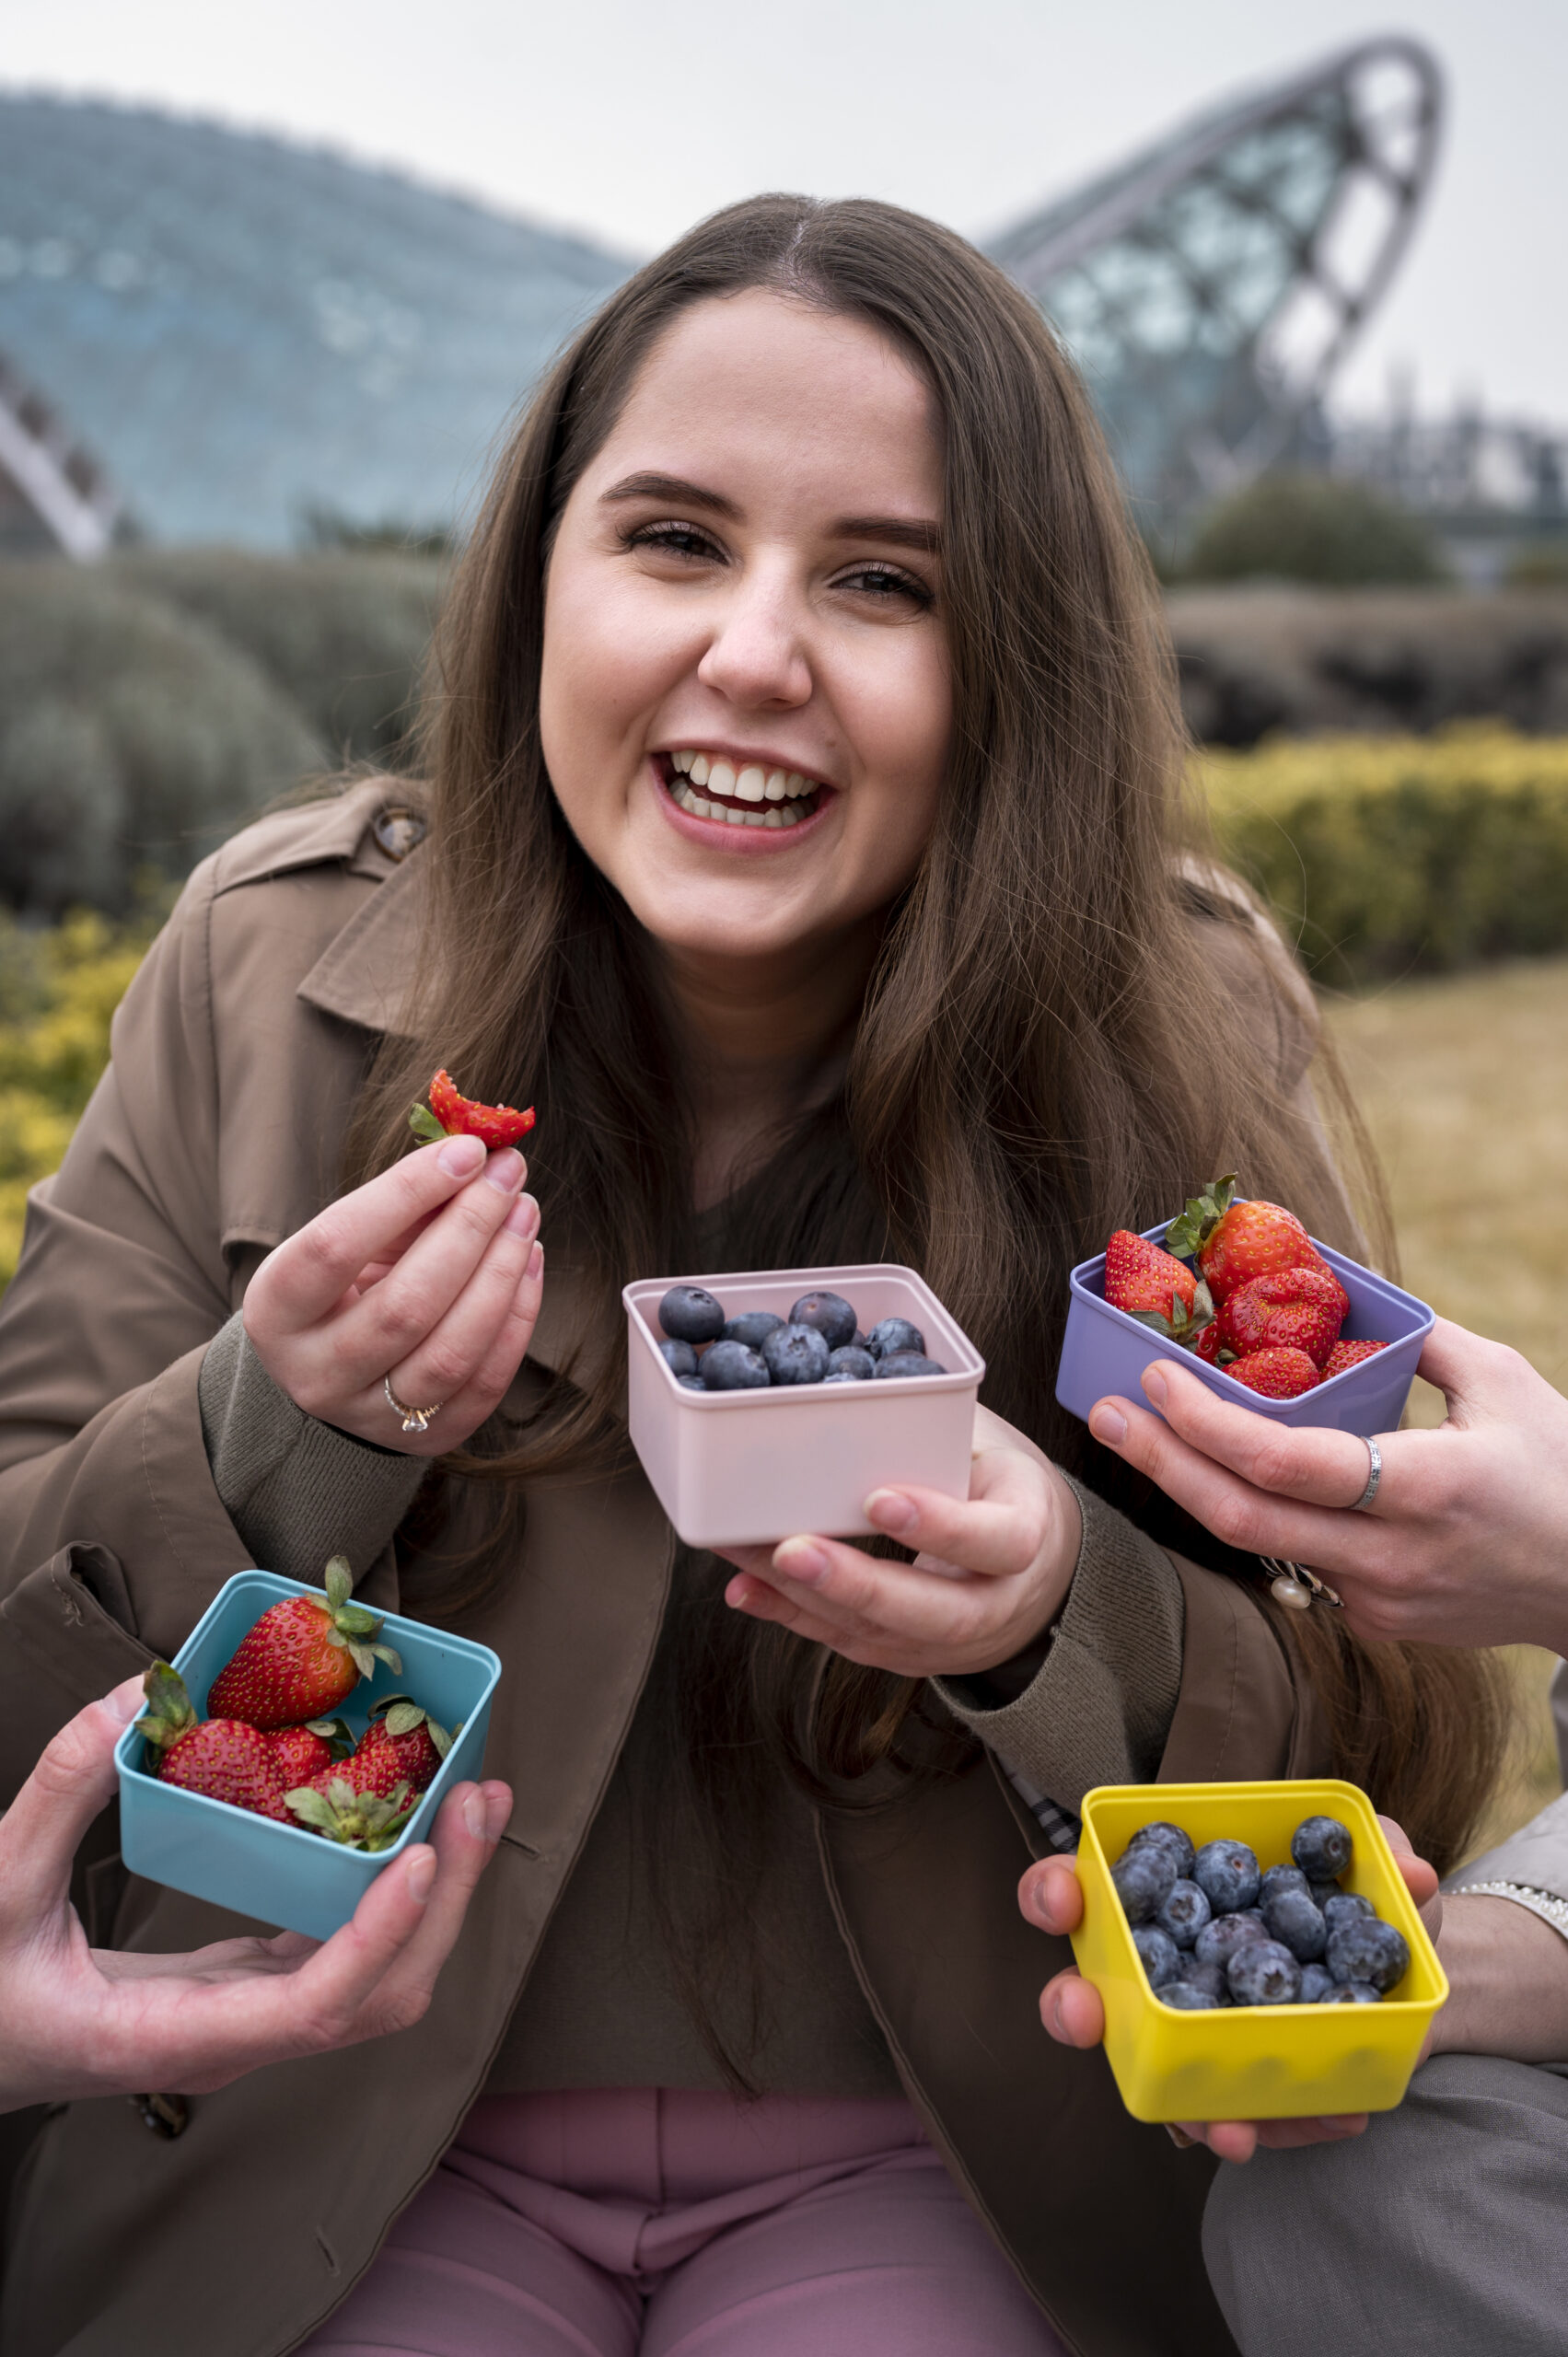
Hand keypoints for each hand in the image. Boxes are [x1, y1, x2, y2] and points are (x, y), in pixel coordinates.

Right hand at [0, 1680, 512, 2112]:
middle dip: (444, 1902)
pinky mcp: (243, 1986)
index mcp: (175, 2035)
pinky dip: (386, 1888)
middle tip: (479, 1799)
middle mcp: (231, 2039)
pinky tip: (402, 1824)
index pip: (313, 2009)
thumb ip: (60, 1792)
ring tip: (472, 1800)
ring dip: (434, 1893)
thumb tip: (138, 1697)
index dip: (379, 1938)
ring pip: (372, 1976)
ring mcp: (245, 2018)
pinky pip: (337, 1945)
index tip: (418, 1858)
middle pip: (377, 1996)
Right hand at [243, 1133, 543, 1454]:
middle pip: (405, 1305)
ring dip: (502, 1273)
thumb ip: (400, 1206)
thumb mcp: (344, 1244)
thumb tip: (477, 1160)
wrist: (327, 1378)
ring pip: (451, 1352)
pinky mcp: (428, 1437)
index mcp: (277, 1310)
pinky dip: (519, 1317)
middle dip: (470, 1230)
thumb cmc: (339, 1289)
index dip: (407, 1192)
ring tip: (524, 1214)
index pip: (336, 1245)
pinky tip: (528, 1262)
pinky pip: (486, 1382)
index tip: (466, 1150)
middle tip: (508, 1176)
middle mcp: (317, 1373)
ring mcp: (371, 1416)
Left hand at [717, 1406, 1082, 1676]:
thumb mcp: (992, 1447)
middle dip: (856, 1585)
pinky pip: (844, 1640)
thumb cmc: (1000, 1491)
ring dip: (803, 1595)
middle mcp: (993, 1602)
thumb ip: (939, 1431)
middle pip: (933, 1612)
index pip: (999, 1542)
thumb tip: (850, 1382)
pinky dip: (788, 1613)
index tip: (878, 1499)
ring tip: (746, 1552)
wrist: (1033, 1573)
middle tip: (792, 1549)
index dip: (942, 1526)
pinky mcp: (903, 1652)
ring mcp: (947, 1640)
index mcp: (1026, 1534)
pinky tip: (746, 1587)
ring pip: (878, 1632)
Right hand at [1020, 1814, 1439, 2163]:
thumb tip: (1409, 1871)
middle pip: (1088, 1993)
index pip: (1085, 1889)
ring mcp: (1193, 2036)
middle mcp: (1163, 1965)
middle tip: (1086, 2017)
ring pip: (1152, 2078)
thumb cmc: (1360, 1900)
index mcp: (1169, 1889)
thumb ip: (1383, 1853)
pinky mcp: (1236, 2090)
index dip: (1056, 1891)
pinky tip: (1332, 2120)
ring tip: (1233, 2132)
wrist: (1406, 1980)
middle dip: (1072, 2006)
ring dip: (1181, 2107)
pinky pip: (1238, 2119)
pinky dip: (1280, 2126)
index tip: (1064, 1897)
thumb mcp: (1374, 1868)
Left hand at [1084, 1321, 1567, 1651]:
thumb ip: (1423, 1342)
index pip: (1286, 1464)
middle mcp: (1391, 1554)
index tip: (1155, 1377)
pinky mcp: (1374, 1621)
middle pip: (1241, 1519)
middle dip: (1159, 1462)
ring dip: (1187, 1489)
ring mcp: (1378, 1598)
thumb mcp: (1506, 1386)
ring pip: (1255, 1548)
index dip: (1206, 1424)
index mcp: (1427, 1486)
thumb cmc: (1565, 1472)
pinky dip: (1251, 1516)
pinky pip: (1294, 1563)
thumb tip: (1348, 1293)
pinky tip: (1214, 1476)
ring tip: (1135, 1435)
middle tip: (1102, 1412)